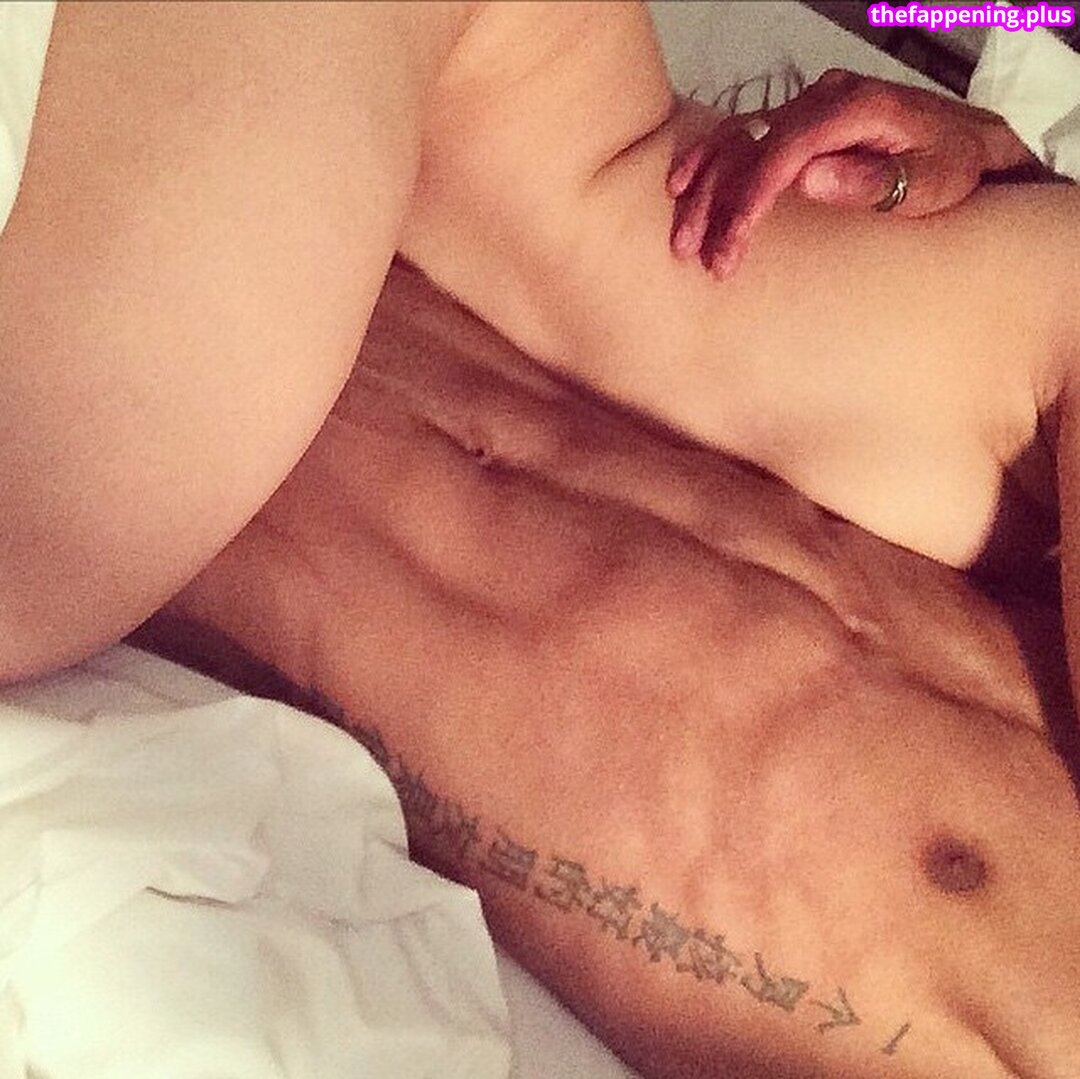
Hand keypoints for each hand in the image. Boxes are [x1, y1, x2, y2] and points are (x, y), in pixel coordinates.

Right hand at [668, 69, 1035, 279]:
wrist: (968, 141)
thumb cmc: (951, 166)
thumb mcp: (930, 181)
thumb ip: (873, 181)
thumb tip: (809, 179)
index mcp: (854, 109)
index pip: (783, 154)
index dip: (749, 202)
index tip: (731, 245)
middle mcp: (823, 99)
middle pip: (749, 146)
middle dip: (717, 205)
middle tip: (700, 255)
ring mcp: (806, 105)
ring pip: (735, 140)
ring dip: (702, 191)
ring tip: (683, 239)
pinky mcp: (797, 119)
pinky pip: (740, 135)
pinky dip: (707, 163)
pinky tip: (681, 188)